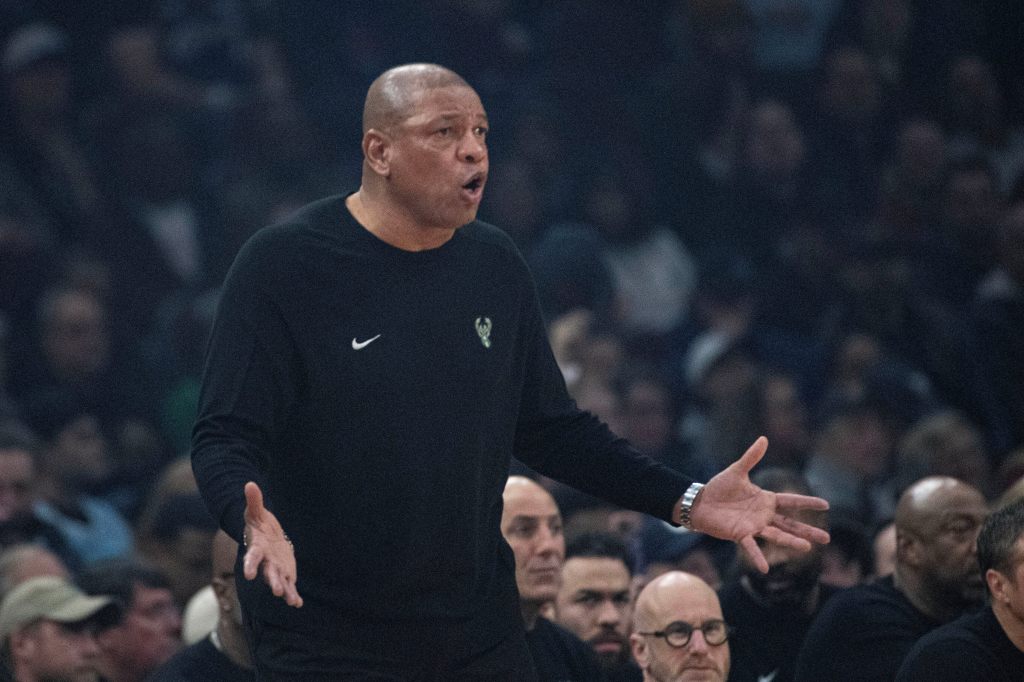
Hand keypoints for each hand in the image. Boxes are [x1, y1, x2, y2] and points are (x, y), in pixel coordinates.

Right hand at [242, 481, 302, 606]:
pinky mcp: (285, 572)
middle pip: (269, 572)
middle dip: (273, 581)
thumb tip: (249, 484)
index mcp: (257, 548)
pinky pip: (289, 585)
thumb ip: (253, 501)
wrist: (265, 535)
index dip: (250, 565)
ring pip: (280, 581)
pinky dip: (293, 595)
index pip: (252, 557)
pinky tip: (298, 604)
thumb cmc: (258, 523)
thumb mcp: (255, 512)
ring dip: (286, 591)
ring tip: (291, 601)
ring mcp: (275, 568)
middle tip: (277, 591)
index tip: (248, 574)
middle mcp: (265, 561)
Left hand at [689, 437, 829, 572]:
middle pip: (790, 523)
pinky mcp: (740, 534)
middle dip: (808, 530)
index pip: (791, 501)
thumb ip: (751, 457)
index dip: (807, 503)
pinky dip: (757, 557)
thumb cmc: (719, 487)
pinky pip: (751, 546)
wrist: (700, 501)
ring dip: (791, 541)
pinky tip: (765, 568)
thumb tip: (764, 438)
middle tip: (827, 538)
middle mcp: (763, 515)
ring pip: (777, 535)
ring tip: (807, 547)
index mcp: (765, 499)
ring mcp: (753, 526)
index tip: (826, 505)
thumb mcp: (737, 470)